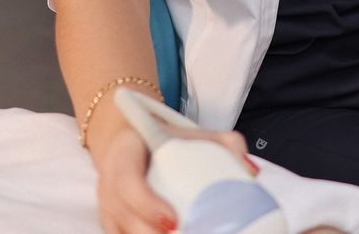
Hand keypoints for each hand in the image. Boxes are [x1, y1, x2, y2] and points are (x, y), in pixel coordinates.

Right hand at [94, 112, 257, 233]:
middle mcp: (108, 185)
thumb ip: (224, 145)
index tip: (172, 220)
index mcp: (124, 155)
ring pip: (119, 233)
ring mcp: (107, 209)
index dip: (146, 205)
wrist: (132, 143)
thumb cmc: (164, 141)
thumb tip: (250, 172)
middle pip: (122, 218)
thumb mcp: (190, 133)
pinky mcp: (112, 225)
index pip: (127, 182)